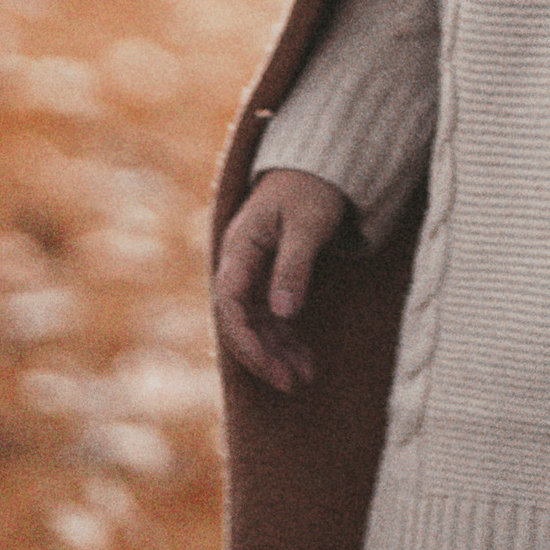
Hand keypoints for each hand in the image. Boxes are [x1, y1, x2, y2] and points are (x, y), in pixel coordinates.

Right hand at [212, 167, 348, 392]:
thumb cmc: (311, 189)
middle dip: (262, 355)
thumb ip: (294, 266)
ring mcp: (253, 272)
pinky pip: (271, 316)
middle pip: (240, 320)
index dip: (245, 338)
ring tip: (304, 379)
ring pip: (256, 323)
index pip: (230, 303)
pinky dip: (286, 339)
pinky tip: (305, 361)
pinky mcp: (269, 278)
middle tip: (291, 384)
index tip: (269, 366)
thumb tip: (284, 313)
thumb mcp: (308, 224)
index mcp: (239, 247)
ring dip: (276, 352)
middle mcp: (239, 263)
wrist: (319, 165)